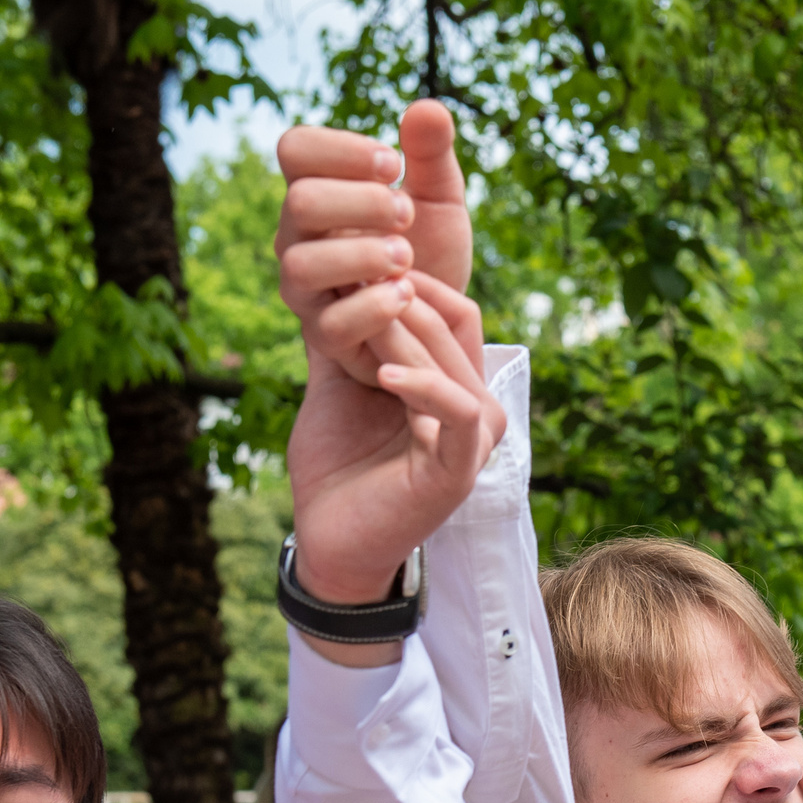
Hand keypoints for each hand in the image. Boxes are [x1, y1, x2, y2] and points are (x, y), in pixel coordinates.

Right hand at [275, 100, 472, 368]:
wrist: (441, 320)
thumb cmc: (430, 251)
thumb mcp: (441, 199)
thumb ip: (432, 155)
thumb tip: (427, 108)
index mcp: (318, 192)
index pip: (294, 149)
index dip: (341, 149)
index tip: (393, 164)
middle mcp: (299, 237)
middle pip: (299, 201)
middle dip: (362, 203)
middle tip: (408, 214)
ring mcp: (306, 289)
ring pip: (301, 264)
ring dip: (363, 255)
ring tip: (407, 258)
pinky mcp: (326, 337)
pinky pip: (330, 324)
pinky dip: (373, 306)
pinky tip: (409, 293)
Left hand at [286, 272, 506, 630]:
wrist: (329, 538)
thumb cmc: (336, 465)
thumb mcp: (337, 384)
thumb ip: (344, 336)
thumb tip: (328, 276)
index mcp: (452, 383)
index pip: (454, 309)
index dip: (410, 281)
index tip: (358, 264)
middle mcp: (474, 404)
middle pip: (450, 325)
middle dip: (396, 298)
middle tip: (350, 277)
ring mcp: (474, 437)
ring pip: (449, 360)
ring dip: (399, 334)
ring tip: (355, 319)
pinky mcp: (462, 466)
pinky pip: (457, 410)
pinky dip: (422, 385)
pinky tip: (381, 372)